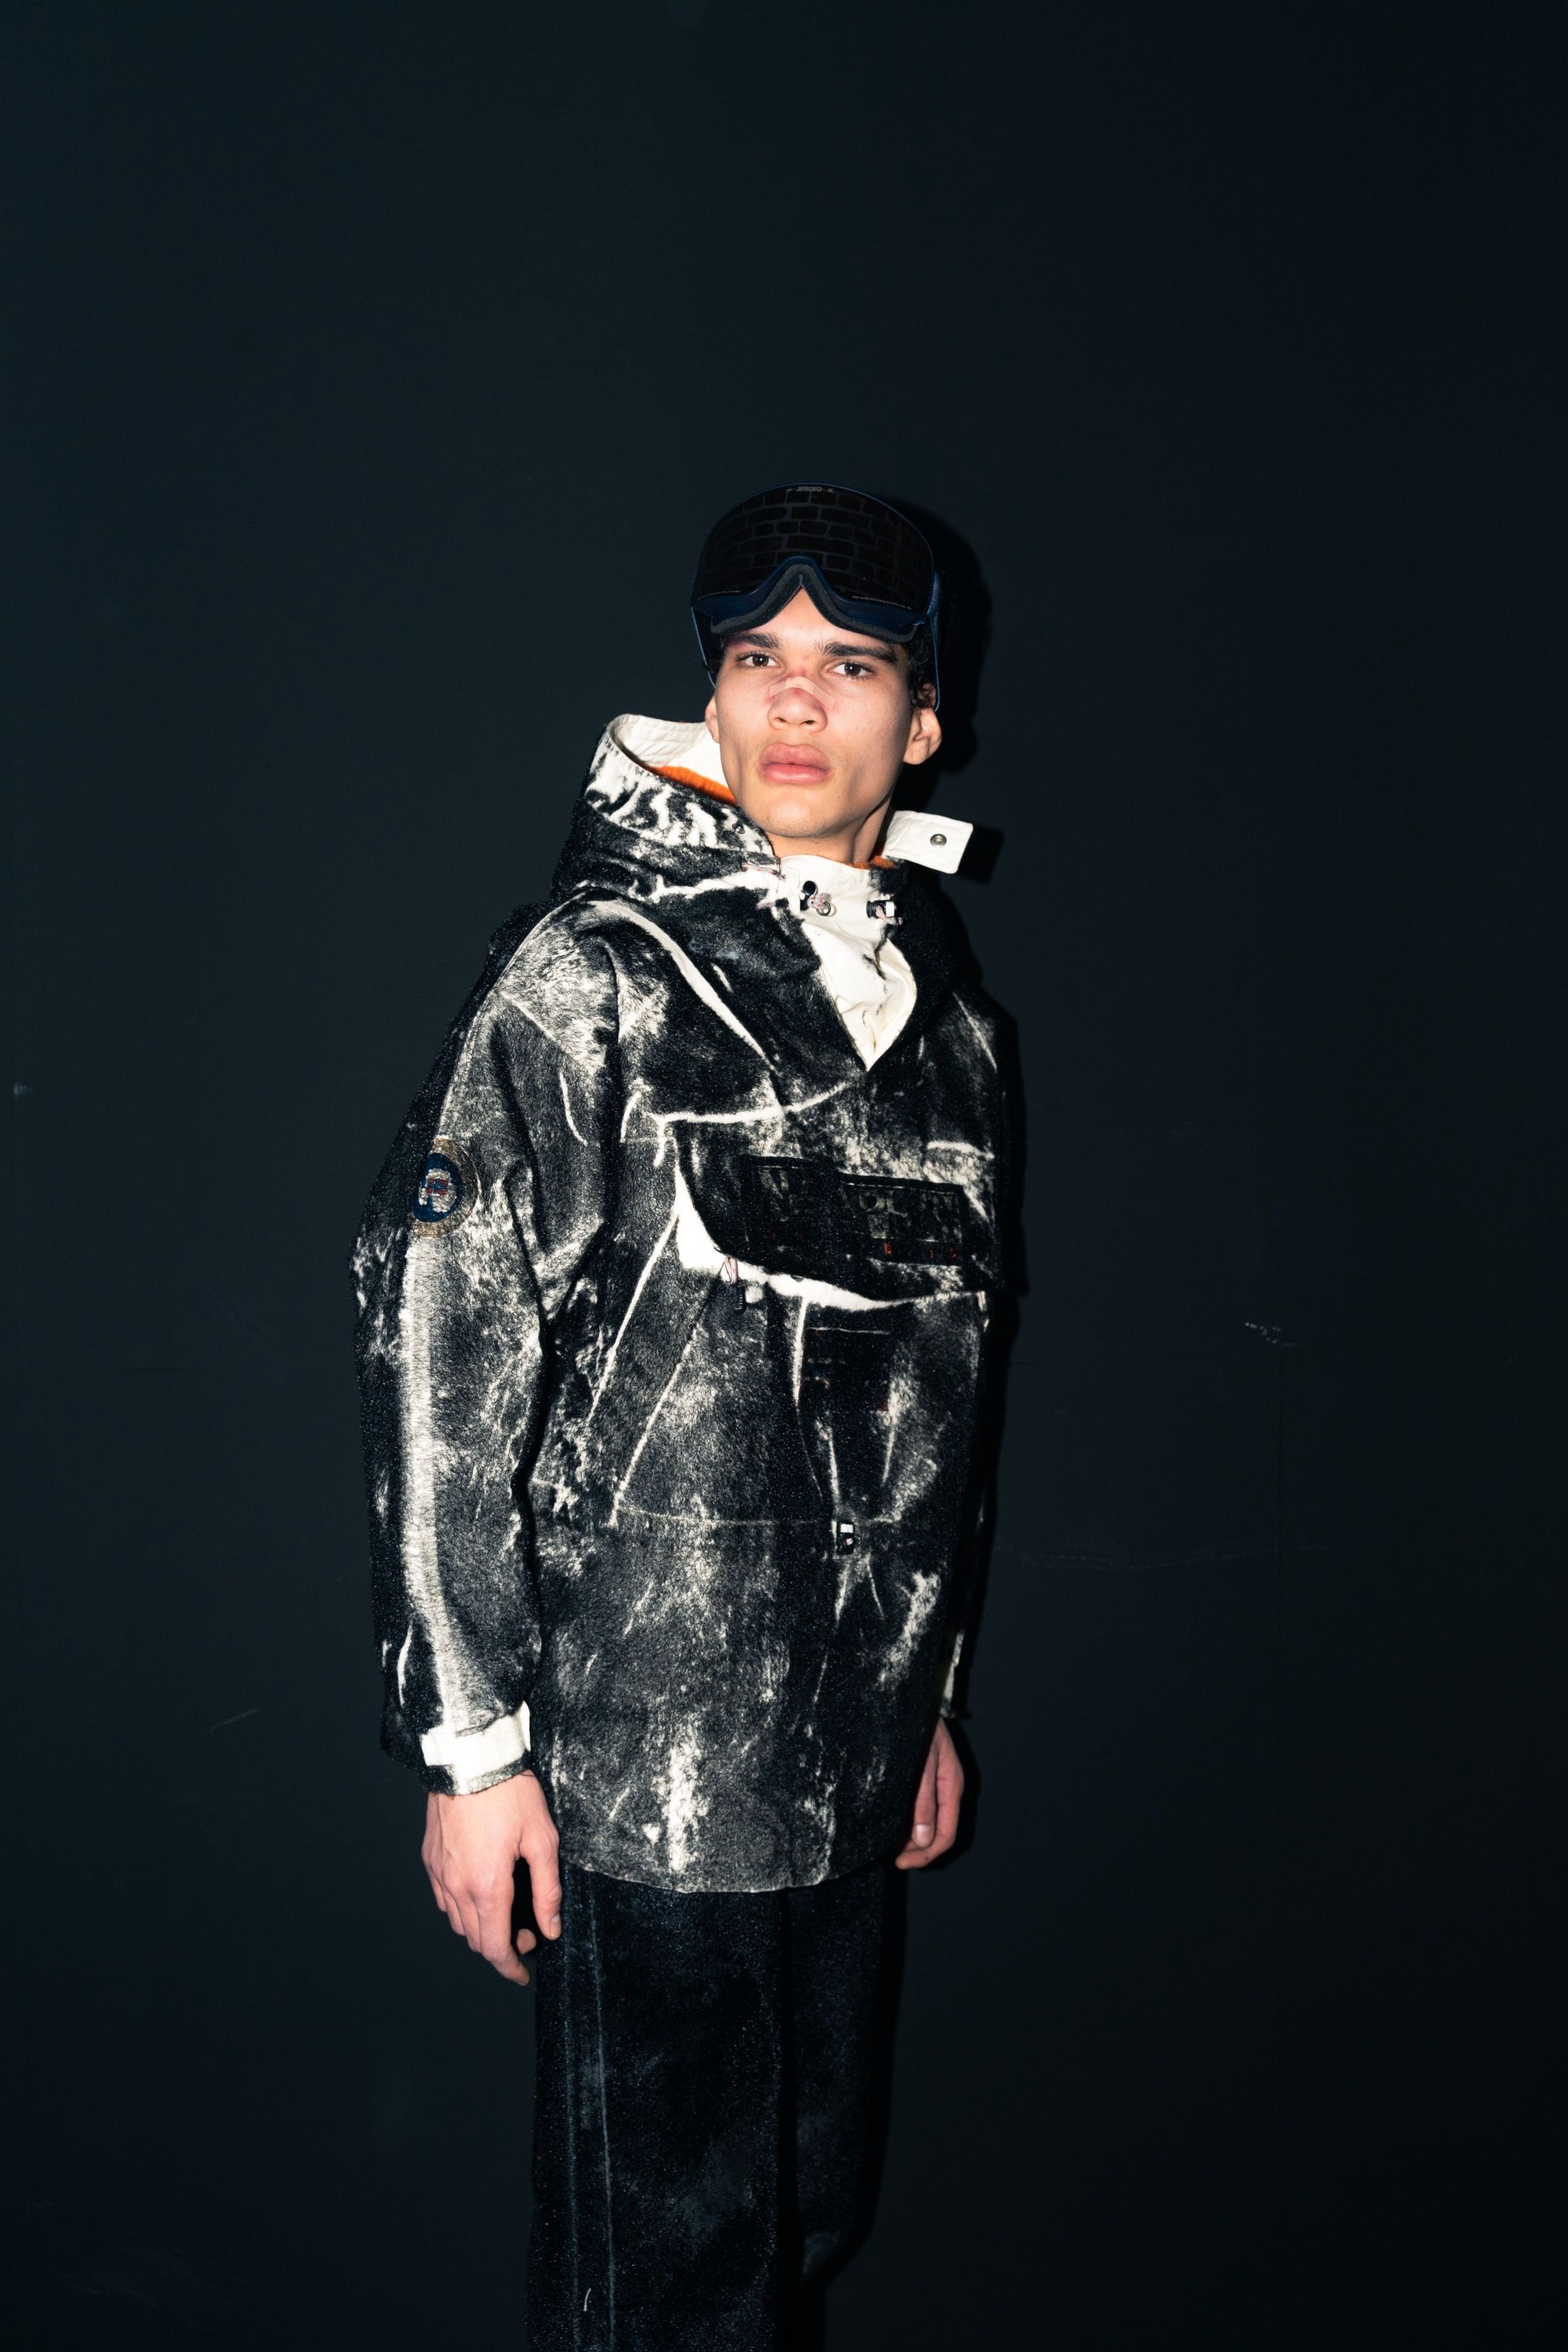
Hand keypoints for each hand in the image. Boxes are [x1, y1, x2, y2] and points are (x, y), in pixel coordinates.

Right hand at [422, 1770, 561, 1984]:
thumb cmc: (510, 1795)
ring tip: (506, 1913)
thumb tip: (550, 1927)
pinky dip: (462, 1908)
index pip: (494, 1947)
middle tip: (527, 1934)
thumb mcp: (542, 1839)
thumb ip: (547, 1890)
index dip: (510, 1967)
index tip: (522, 1973)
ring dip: (481, 1928)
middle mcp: (457, 1887)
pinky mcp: (430, 1858)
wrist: (471, 1759)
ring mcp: (439, 1873)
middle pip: (475, 1939)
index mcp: (487, 1887)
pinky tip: (480, 1893)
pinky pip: (444, 1899)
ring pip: (457, 1922)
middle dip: (501, 1947)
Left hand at [895, 1718, 964, 1868]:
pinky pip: (920, 1809)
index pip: (946, 1834)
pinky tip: (892, 1824)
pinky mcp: (923, 1778)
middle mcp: (947, 1789)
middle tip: (893, 1857)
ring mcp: (936, 1784)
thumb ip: (923, 1800)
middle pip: (939, 1832)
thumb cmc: (918, 1727)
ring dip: (912, 1838)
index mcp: (951, 1786)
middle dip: (918, 1849)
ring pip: (928, 1823)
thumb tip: (923, 1839)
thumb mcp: (921, 1764)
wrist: (911, 1700)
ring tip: (889, 1845)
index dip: (926, 1854)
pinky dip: (907, 1822)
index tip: (902, 1862)